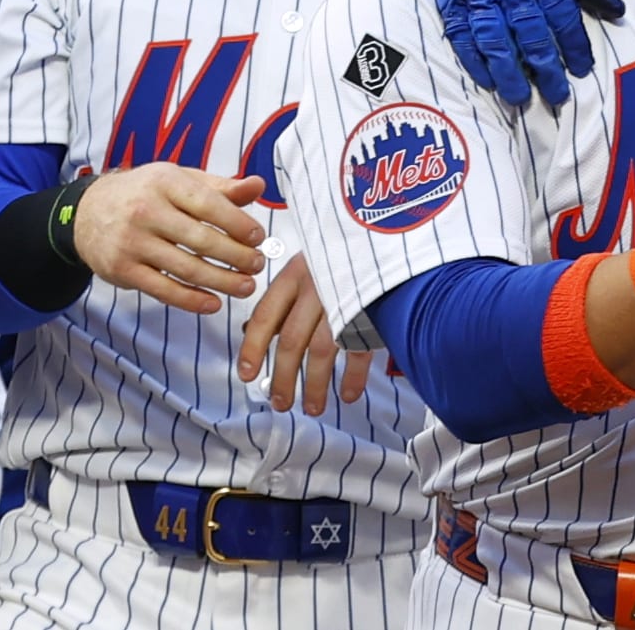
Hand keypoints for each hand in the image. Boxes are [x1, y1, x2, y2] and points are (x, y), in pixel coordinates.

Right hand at [72, 164, 267, 312]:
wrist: (85, 212)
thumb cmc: (144, 193)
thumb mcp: (179, 180)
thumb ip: (220, 187)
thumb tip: (258, 186)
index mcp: (165, 182)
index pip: (209, 205)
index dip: (238, 224)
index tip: (258, 238)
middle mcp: (146, 210)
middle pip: (201, 240)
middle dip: (236, 256)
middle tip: (258, 265)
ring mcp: (132, 242)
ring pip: (186, 268)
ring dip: (222, 281)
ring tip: (246, 286)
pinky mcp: (122, 270)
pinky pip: (163, 289)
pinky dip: (191, 300)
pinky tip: (213, 303)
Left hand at [237, 254, 372, 415]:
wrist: (388, 227)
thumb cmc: (344, 249)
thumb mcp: (307, 264)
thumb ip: (283, 299)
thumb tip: (251, 330)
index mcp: (296, 274)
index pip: (265, 316)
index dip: (253, 348)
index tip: (246, 374)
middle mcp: (317, 287)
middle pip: (292, 341)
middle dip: (284, 377)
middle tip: (280, 401)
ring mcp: (345, 299)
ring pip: (323, 350)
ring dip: (316, 385)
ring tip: (312, 407)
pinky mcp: (373, 309)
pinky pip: (361, 349)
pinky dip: (354, 376)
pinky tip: (349, 393)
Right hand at [426, 0, 623, 106]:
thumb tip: (614, 8)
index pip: (561, 12)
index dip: (573, 43)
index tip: (582, 68)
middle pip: (530, 31)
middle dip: (545, 67)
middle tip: (556, 95)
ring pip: (494, 37)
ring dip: (508, 71)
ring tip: (520, 97)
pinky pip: (461, 31)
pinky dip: (473, 58)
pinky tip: (486, 78)